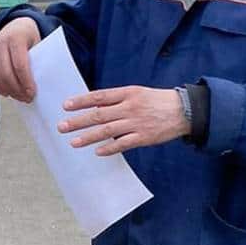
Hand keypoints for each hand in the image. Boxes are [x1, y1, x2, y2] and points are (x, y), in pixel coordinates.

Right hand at [0, 18, 41, 101]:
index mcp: (16, 37)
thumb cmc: (28, 37)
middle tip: (26, 98)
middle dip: (17, 89)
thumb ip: (38, 61)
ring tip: (18, 96)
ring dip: (8, 90)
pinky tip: (8, 91)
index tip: (32, 93)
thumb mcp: (38, 44)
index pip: (19, 65)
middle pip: (6, 73)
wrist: (16, 25)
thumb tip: (39, 84)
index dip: (26, 82)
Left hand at [58, 85, 188, 156]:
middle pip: (99, 114)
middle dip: (78, 121)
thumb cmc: (156, 100)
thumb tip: (95, 107)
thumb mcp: (136, 93)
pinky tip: (97, 151)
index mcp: (127, 93)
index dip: (81, 101)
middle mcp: (130, 107)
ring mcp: (137, 123)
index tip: (65, 105)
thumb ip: (116, 100)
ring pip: (108, 131)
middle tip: (61, 127)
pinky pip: (123, 144)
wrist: (184, 110)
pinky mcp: (144, 137)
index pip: (99, 96)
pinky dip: (110, 148)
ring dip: (88, 137)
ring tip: (73, 142)